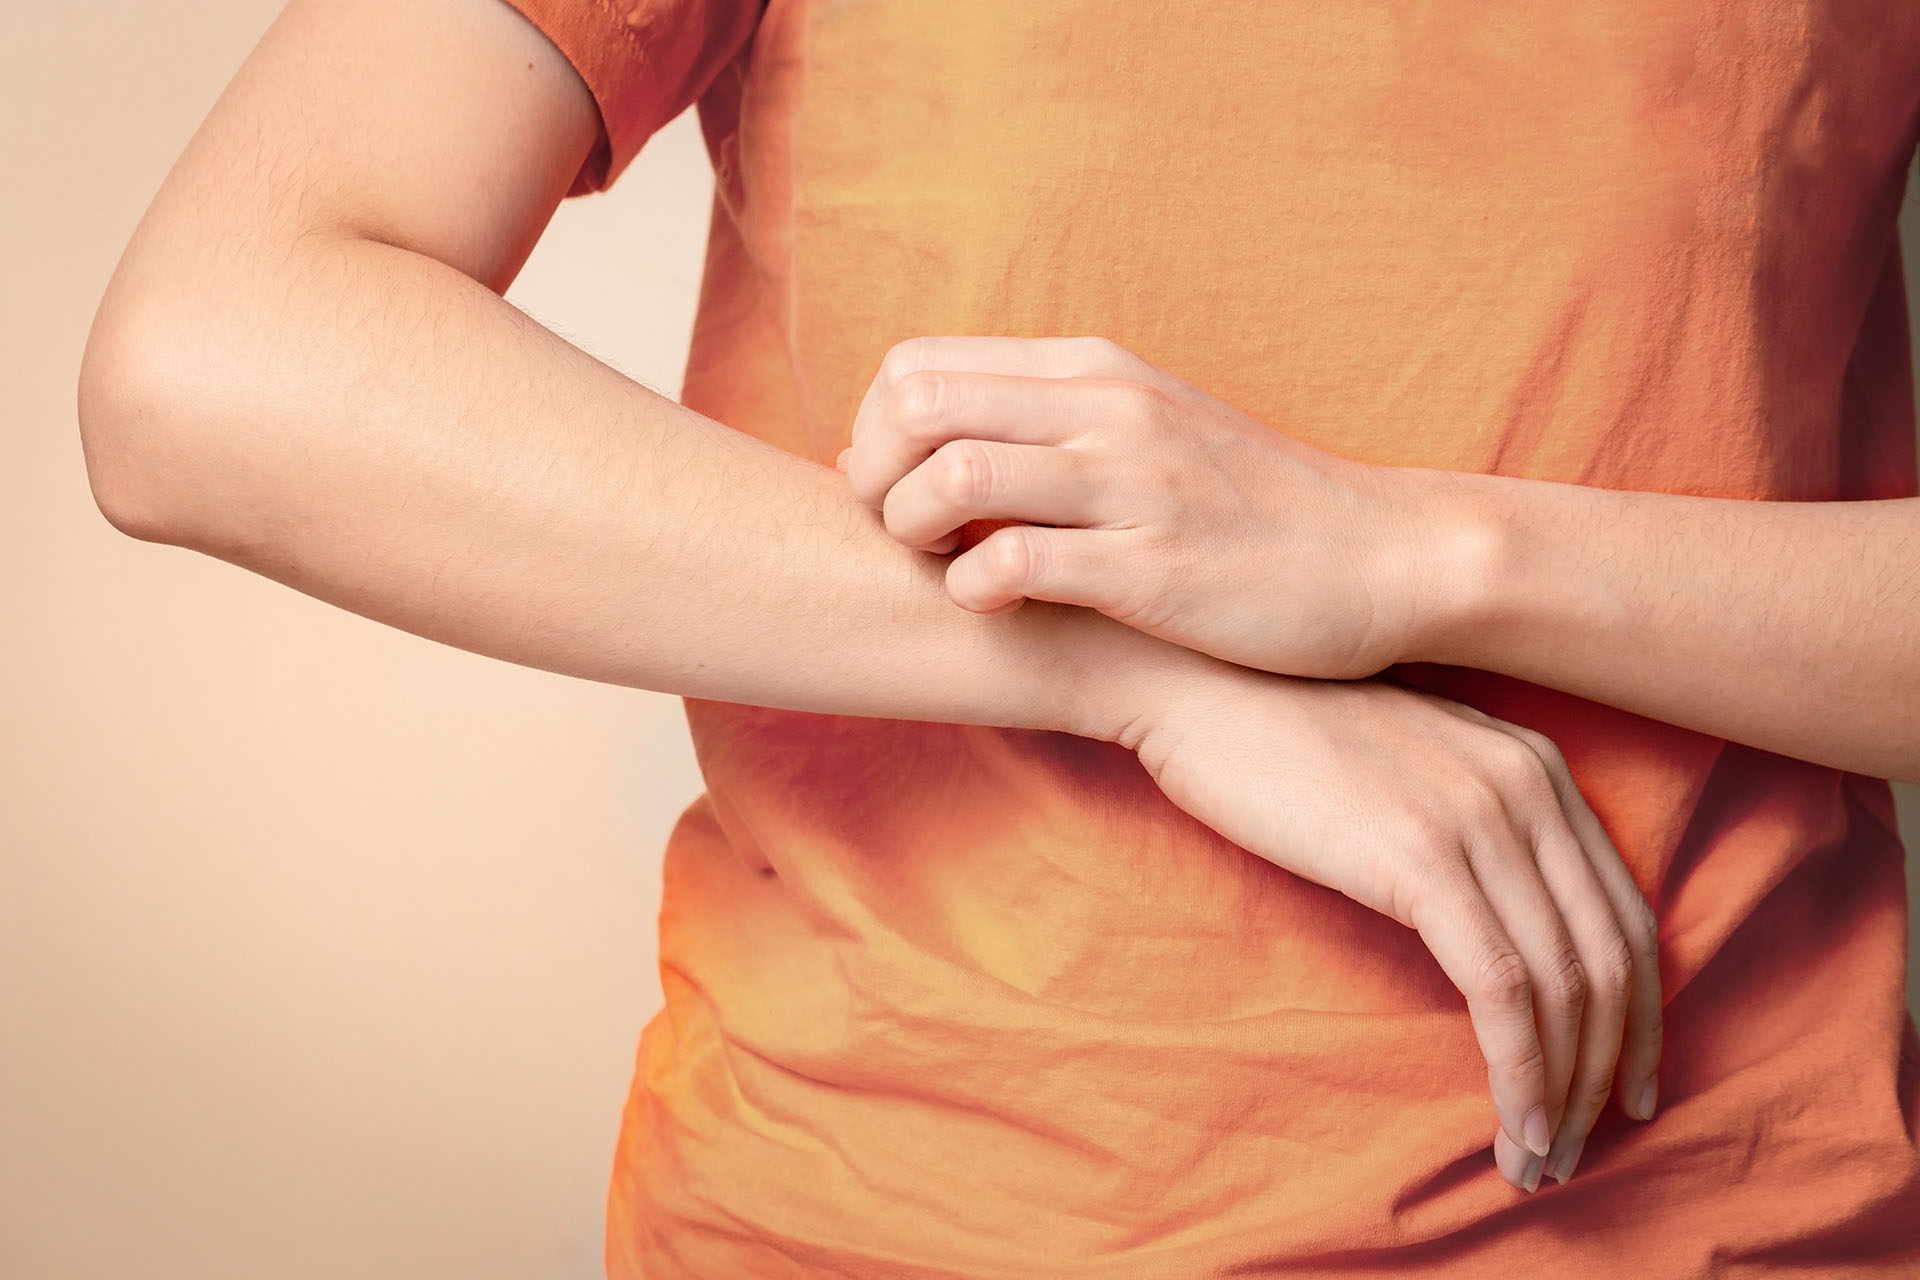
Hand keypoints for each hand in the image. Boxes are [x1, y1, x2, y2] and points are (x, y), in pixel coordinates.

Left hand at [839, 335, 1455, 679]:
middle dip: (874, 476)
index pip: (919, 363)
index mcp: (1097, 371)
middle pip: (916, 405)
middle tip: (897, 531)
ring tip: (939, 565)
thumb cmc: (1252, 507)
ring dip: (912, 529)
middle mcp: (1108, 410)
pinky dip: (972, 589)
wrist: (1383, 557)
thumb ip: (1058, 419)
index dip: (875, 430)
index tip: (895, 488)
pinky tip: (992, 606)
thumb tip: (946, 440)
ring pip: (953, 474)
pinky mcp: (1152, 566)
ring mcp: (1131, 484)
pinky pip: (1013, 561)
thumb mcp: (1153, 426)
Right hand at [1107, 656, 1662, 1191]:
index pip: (1626, 913)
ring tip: (1540, 1161)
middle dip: (1610, 1072)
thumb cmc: (1277, 734)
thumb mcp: (1404, 765)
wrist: (1197, 684)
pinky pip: (1503, 991)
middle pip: (1613, 960)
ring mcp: (1481, 820)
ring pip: (1567, 988)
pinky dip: (1520, 1072)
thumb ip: (1465, 822)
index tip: (1625, 1086)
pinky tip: (1512, 1125)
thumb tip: (1490, 918)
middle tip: (1585, 1151)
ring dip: (1564, 1093)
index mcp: (1534, 765)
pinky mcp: (1422, 860)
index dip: (1641, 1016)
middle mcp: (1529, 787)